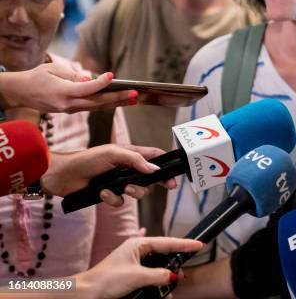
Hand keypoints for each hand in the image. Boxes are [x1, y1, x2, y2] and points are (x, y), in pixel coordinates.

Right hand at [0, 63, 137, 112]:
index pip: (86, 89)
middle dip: (117, 98)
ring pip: (96, 107)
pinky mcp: (70, 110)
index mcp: (62, 92)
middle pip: (97, 102)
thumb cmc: (37, 77)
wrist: (20, 92)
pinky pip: (91, 107)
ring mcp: (69, 109)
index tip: (112, 76)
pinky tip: (119, 101)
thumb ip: (73, 76)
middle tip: (135, 94)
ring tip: (133, 99)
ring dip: (116, 103)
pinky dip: (106, 104)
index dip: (100, 83)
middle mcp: (68, 104)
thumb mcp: (53, 70)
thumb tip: (92, 81)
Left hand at [41, 144, 176, 205]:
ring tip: (121, 189)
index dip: (166, 166)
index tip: (174, 177)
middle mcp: (127, 168)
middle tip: (163, 187)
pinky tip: (102, 193)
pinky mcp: (109, 195)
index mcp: (131, 154)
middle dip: (153, 184)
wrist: (62, 175)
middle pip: (150, 178)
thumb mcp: (113, 153)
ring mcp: (119, 182)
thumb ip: (136, 160)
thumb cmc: (86, 159)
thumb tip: (154, 170)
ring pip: (137, 192)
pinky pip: (120, 201)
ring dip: (132, 192)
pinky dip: (112, 199)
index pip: (155, 157)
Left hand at [77, 237, 203, 298]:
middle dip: (176, 263)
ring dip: (166, 275)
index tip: (199, 244)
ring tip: (173, 284)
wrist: (87, 293)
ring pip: (159, 266)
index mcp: (139, 244)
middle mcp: (138, 250)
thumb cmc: (106, 280)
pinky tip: (162, 289)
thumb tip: (173, 276)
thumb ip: (159, 275)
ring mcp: (135, 262)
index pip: (168, 242)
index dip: (184, 244)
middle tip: (185, 272)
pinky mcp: (133, 273)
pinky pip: (151, 274)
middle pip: (165, 253)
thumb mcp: (137, 277)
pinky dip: (158, 281)